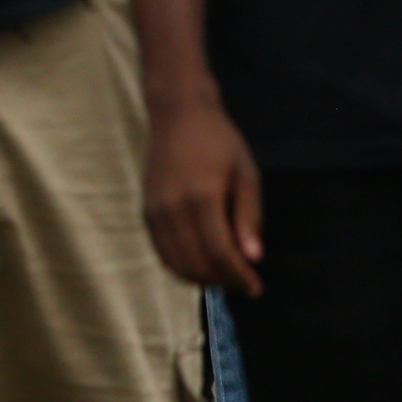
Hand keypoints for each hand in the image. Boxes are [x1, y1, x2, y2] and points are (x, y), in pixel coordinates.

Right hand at [145, 92, 264, 294]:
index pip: (219, 254)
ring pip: (175, 262)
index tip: (256, 287)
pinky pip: (161, 250)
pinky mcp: (145, 209)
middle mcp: (171, 208)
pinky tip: (202, 263)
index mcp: (201, 197)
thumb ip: (249, 217)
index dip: (239, 277)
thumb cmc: (219, 141)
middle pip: (195, 264)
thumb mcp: (246, 175)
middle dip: (222, 281)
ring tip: (224, 275)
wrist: (177, 114)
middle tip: (244, 282)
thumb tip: (253, 258)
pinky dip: (181, 265)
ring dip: (201, 278)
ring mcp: (154, 209)